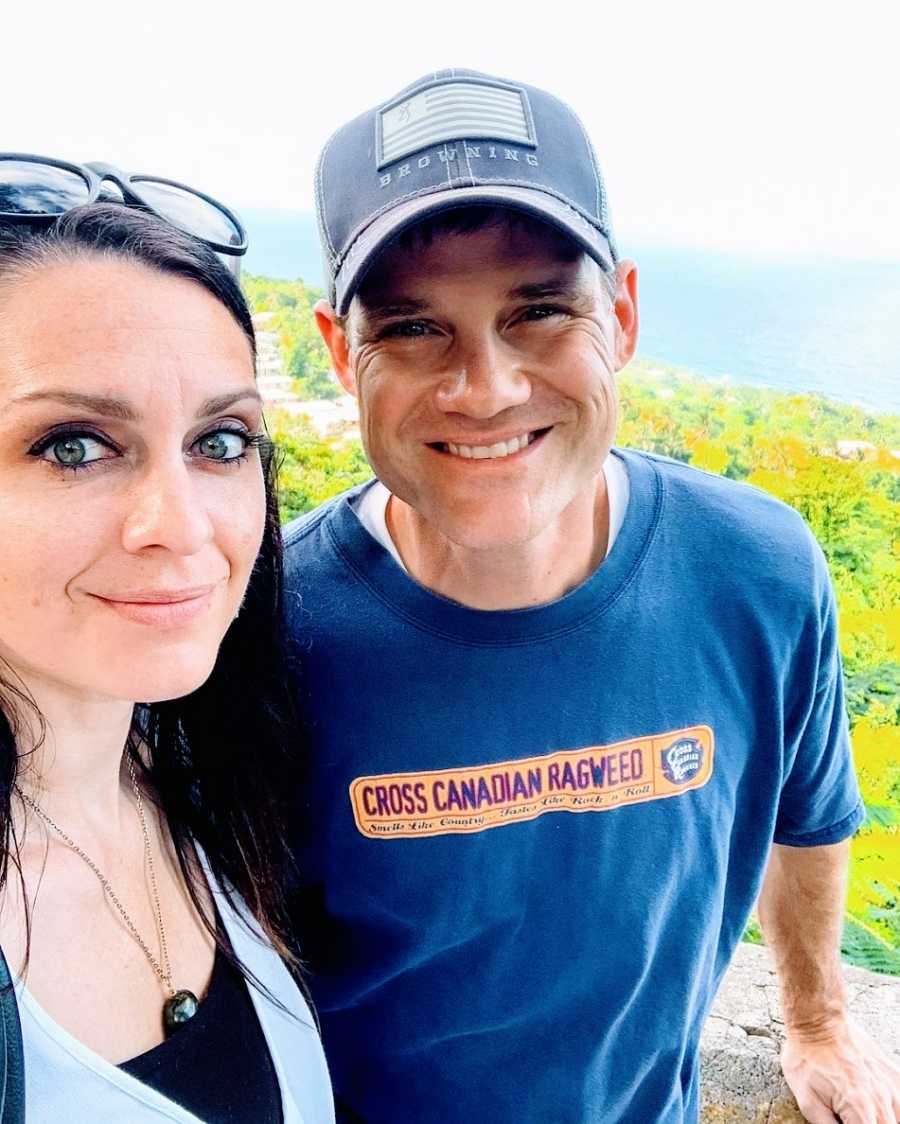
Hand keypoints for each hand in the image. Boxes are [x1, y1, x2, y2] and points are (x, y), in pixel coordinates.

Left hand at [781, 1016, 899, 1122]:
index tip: (846, 1123)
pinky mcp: (894, 1072)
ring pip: (899, 1117)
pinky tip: (880, 1106)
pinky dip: (894, 1108)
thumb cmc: (807, 1057)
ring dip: (885, 1119)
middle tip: (851, 1117)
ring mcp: (890, 1084)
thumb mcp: (807, 1101)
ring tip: (866, 1114)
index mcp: (859, 1107)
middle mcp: (881, 1097)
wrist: (818, 1022)